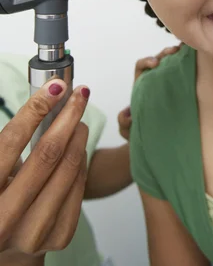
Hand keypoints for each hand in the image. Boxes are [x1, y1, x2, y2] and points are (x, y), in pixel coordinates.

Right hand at [0, 79, 90, 261]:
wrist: (2, 251)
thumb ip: (8, 144)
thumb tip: (44, 97)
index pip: (10, 141)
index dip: (36, 108)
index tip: (55, 87)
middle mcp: (4, 218)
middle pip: (48, 153)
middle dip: (68, 116)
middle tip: (79, 94)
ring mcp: (33, 231)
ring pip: (68, 168)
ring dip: (78, 135)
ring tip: (79, 119)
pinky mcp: (59, 237)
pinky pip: (78, 186)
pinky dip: (80, 160)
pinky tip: (77, 147)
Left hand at [117, 44, 181, 140]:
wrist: (151, 139)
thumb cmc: (138, 130)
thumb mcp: (128, 129)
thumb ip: (124, 122)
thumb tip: (128, 114)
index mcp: (141, 86)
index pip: (141, 66)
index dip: (147, 62)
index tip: (155, 64)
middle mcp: (153, 81)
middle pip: (159, 60)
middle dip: (165, 53)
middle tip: (174, 51)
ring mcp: (166, 84)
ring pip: (171, 64)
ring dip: (178, 57)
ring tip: (186, 53)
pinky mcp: (178, 89)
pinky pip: (182, 75)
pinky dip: (187, 67)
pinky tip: (196, 63)